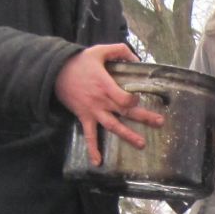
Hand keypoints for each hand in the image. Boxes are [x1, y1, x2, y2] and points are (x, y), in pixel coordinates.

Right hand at [54, 43, 164, 165]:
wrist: (55, 73)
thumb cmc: (79, 62)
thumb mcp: (99, 51)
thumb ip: (120, 50)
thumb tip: (136, 58)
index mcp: (106, 85)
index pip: (125, 98)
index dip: (134, 100)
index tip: (138, 98)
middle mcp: (102, 101)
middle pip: (125, 112)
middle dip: (143, 117)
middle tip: (159, 123)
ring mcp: (93, 111)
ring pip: (112, 126)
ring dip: (127, 136)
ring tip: (141, 144)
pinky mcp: (84, 117)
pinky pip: (89, 136)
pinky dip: (92, 149)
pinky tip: (97, 162)